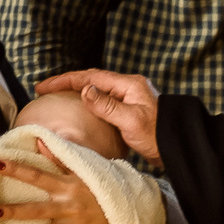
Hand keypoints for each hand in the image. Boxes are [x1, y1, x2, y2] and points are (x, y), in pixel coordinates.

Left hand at [0, 140, 112, 223]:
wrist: (128, 208)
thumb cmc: (102, 185)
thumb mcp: (83, 168)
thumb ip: (59, 156)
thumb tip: (38, 140)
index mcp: (67, 185)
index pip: (37, 175)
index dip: (17, 169)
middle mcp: (68, 207)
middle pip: (36, 210)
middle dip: (14, 212)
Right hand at [36, 70, 161, 163]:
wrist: (179, 146)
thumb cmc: (158, 136)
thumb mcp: (131, 121)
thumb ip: (107, 106)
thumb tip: (84, 90)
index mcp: (128, 85)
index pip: (90, 77)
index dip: (65, 80)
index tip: (44, 86)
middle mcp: (128, 87)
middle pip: (91, 80)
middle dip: (66, 83)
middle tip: (44, 89)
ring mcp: (128, 98)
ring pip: (96, 90)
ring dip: (75, 91)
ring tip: (56, 97)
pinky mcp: (128, 110)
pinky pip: (102, 101)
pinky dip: (86, 102)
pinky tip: (77, 109)